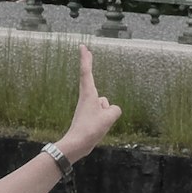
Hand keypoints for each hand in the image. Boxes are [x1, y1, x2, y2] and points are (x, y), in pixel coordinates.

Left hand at [58, 45, 121, 160]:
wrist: (76, 144)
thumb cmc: (90, 129)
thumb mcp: (109, 117)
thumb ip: (115, 110)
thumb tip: (111, 110)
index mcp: (88, 94)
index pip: (86, 72)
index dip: (86, 59)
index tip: (83, 47)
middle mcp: (86, 98)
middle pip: (91, 81)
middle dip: (88, 66)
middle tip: (87, 51)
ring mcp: (87, 107)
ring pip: (104, 105)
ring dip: (106, 113)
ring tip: (98, 125)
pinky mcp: (89, 117)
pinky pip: (103, 114)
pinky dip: (105, 120)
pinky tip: (99, 129)